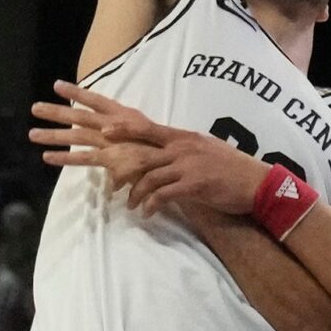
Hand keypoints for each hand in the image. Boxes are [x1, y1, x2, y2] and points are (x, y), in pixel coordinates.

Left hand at [32, 84, 263, 217]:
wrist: (259, 185)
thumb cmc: (227, 172)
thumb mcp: (200, 155)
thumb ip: (176, 154)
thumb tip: (155, 158)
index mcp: (178, 136)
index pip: (140, 123)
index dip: (115, 121)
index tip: (91, 116)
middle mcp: (178, 145)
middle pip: (134, 142)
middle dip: (101, 144)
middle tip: (71, 145)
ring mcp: (185, 164)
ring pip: (146, 172)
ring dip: (131, 190)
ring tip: (125, 204)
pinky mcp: (193, 184)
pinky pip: (163, 194)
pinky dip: (150, 204)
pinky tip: (145, 214)